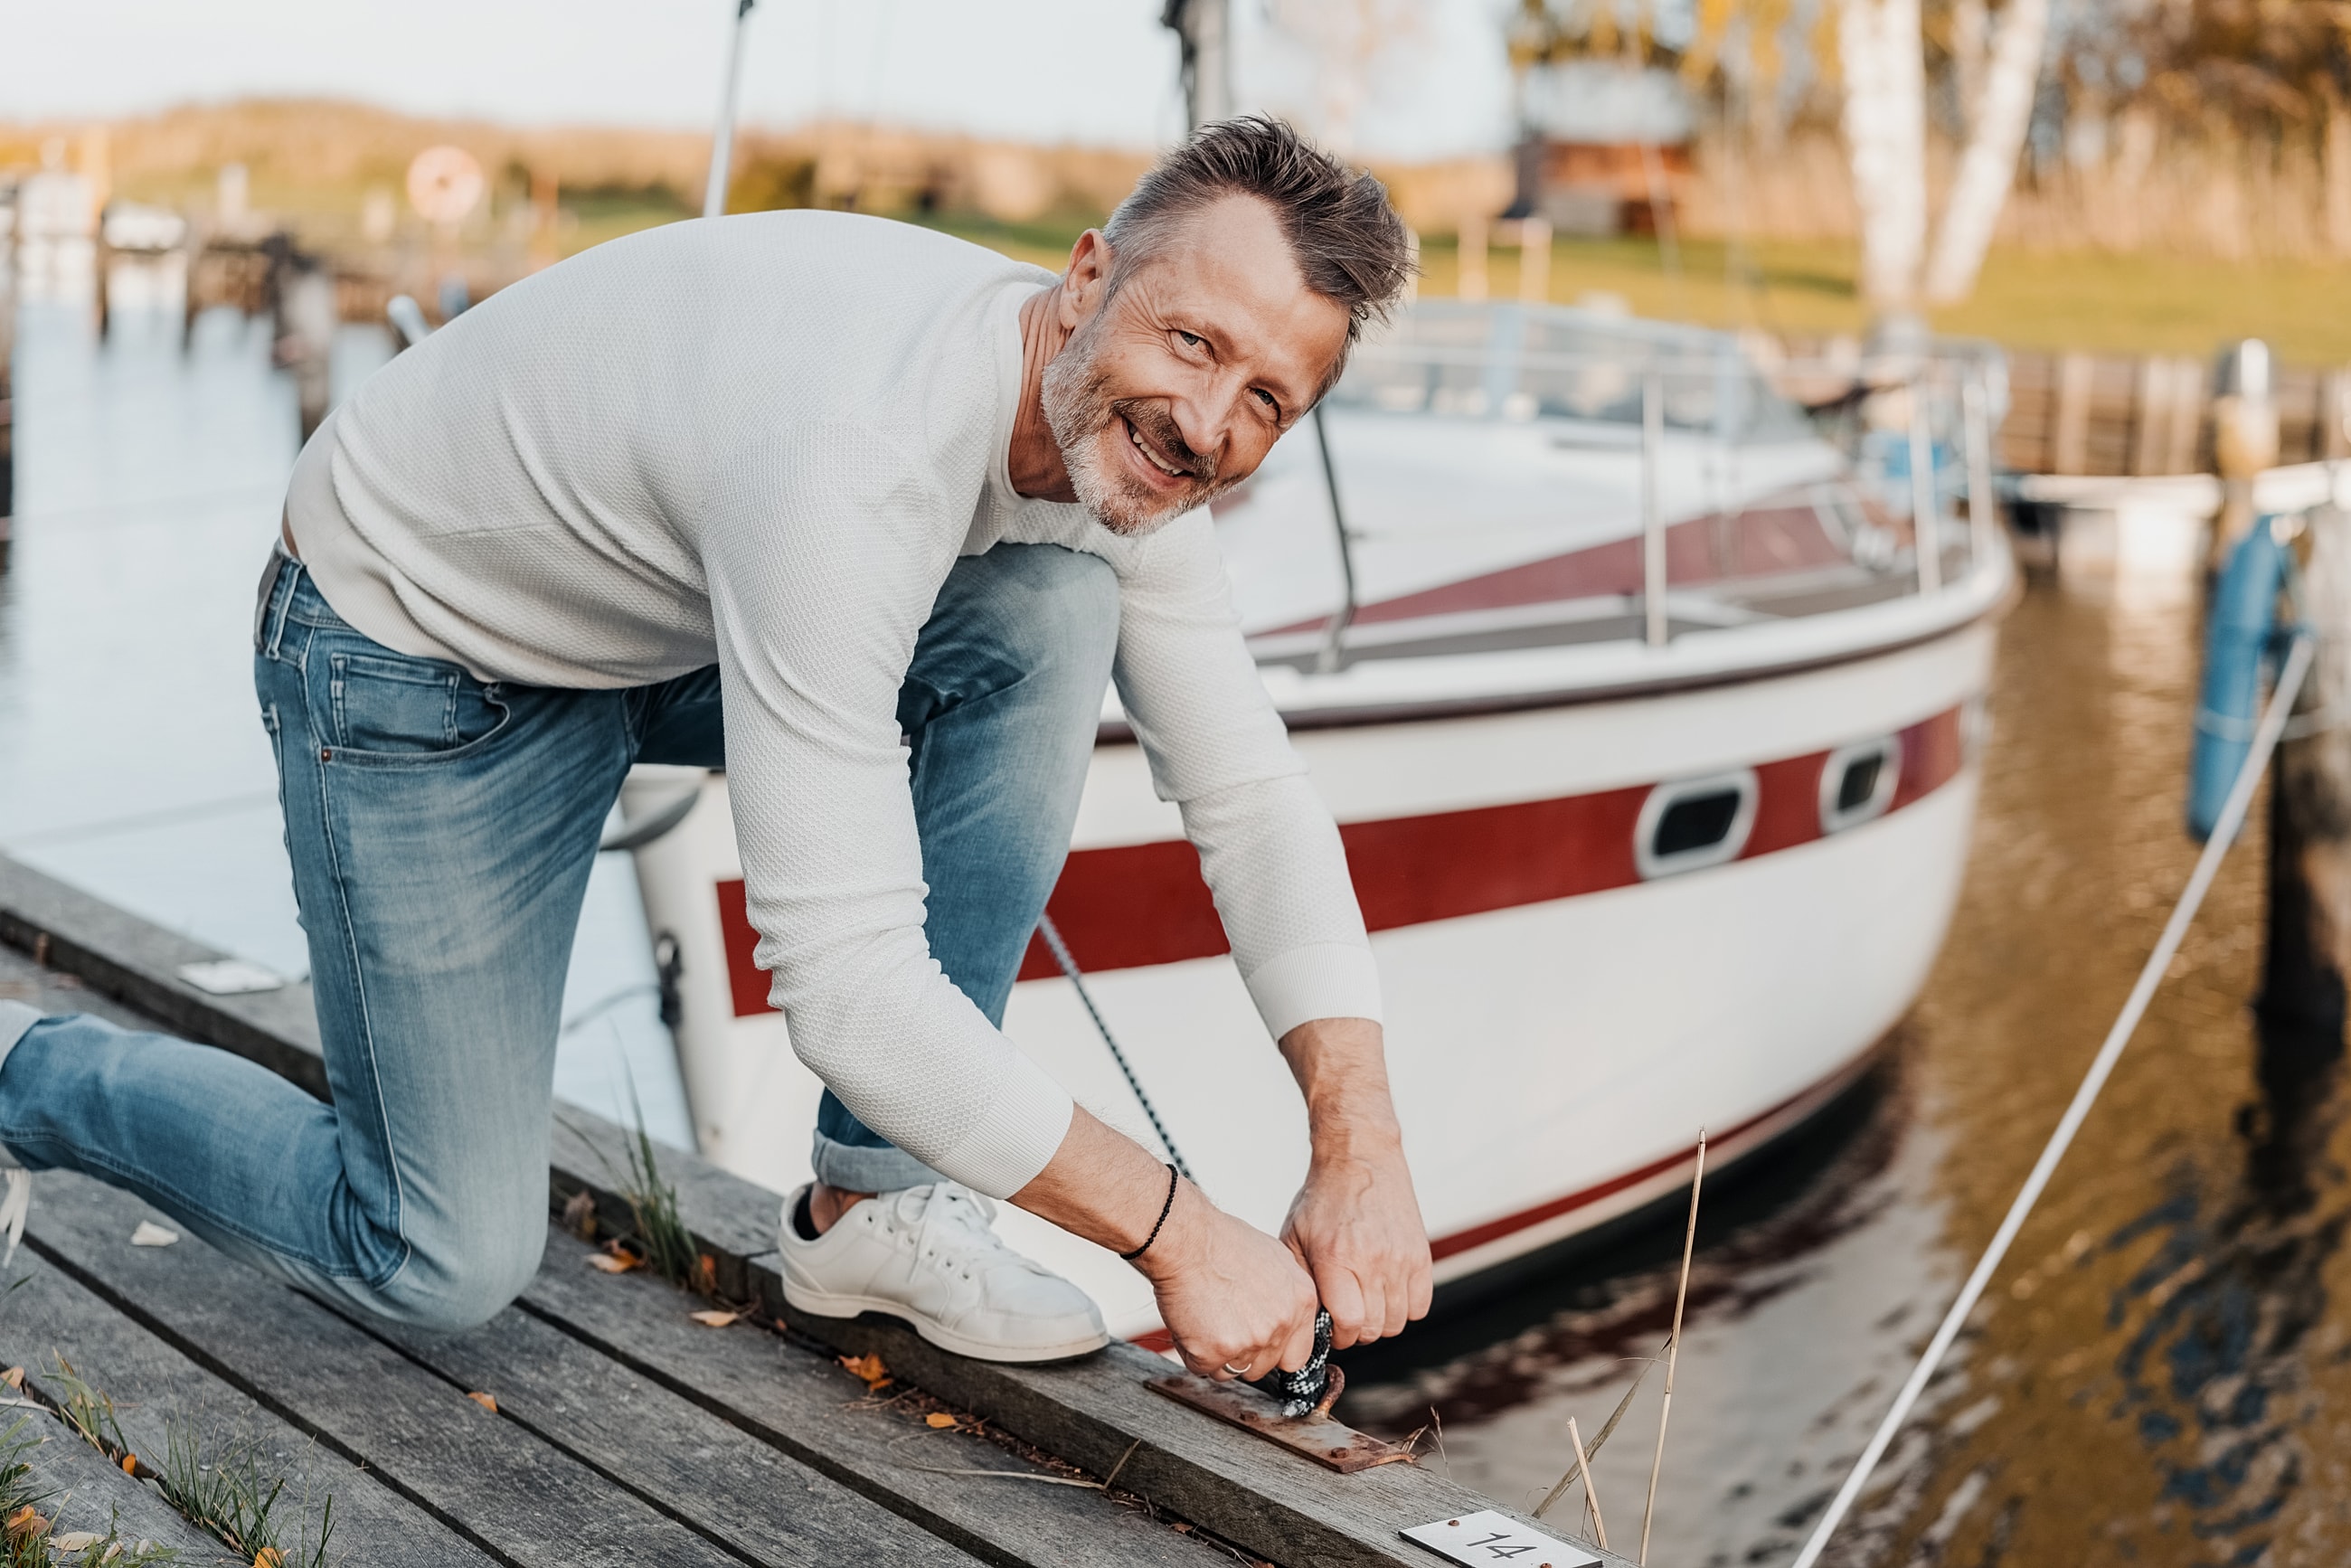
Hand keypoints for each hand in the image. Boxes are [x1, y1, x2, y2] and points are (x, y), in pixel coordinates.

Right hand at [1138, 1180, 1321, 1380]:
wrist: (1187, 1239)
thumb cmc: (1221, 1242)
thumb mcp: (1275, 1259)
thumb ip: (1287, 1296)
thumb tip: (1287, 1317)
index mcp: (1301, 1302)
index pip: (1298, 1355)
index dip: (1274, 1352)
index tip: (1259, 1344)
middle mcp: (1281, 1325)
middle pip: (1264, 1367)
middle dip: (1243, 1353)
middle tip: (1223, 1324)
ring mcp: (1250, 1341)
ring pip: (1233, 1371)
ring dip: (1218, 1355)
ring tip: (1205, 1319)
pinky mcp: (1216, 1352)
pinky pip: (1203, 1368)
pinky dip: (1193, 1352)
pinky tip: (1190, 1322)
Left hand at [1281, 1133, 1431, 1348]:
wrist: (1361, 1157)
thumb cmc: (1324, 1197)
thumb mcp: (1295, 1235)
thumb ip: (1300, 1279)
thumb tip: (1304, 1319)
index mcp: (1336, 1258)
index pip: (1348, 1323)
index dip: (1338, 1335)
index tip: (1331, 1325)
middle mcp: (1372, 1261)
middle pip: (1373, 1328)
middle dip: (1356, 1330)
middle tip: (1347, 1312)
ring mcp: (1401, 1259)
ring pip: (1398, 1322)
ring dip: (1380, 1320)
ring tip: (1366, 1300)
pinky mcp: (1421, 1255)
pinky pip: (1420, 1306)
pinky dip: (1405, 1308)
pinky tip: (1387, 1291)